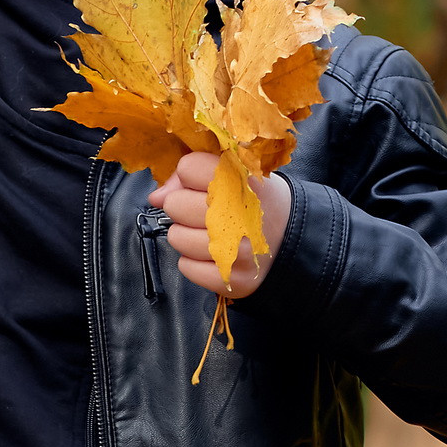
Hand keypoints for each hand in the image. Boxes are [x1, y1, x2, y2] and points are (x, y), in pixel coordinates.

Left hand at [155, 151, 292, 300]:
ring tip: (210, 233)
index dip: (190, 177)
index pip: (187, 168)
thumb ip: (192, 175)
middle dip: (184, 208)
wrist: (291, 241)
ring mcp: (237, 250)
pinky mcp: (231, 279)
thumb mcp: (234, 175)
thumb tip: (155, 196)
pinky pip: (185, 266)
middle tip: (207, 212)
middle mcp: (240, 213)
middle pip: (175, 204)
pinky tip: (214, 254)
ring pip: (176, 237)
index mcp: (242, 178)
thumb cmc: (253, 202)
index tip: (205, 185)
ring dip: (187, 236)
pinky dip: (195, 262)